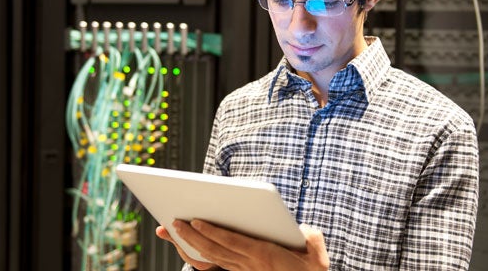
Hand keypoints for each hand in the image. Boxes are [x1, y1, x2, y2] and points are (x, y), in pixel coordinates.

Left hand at [158, 219, 328, 270]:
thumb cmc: (311, 269)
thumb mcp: (314, 249)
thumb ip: (307, 235)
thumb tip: (300, 227)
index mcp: (264, 254)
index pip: (233, 241)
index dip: (213, 232)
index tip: (196, 221)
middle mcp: (250, 264)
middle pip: (215, 250)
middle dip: (191, 236)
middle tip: (173, 222)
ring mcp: (244, 270)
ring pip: (212, 257)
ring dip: (190, 244)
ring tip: (173, 230)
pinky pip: (216, 264)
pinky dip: (200, 254)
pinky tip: (188, 245)